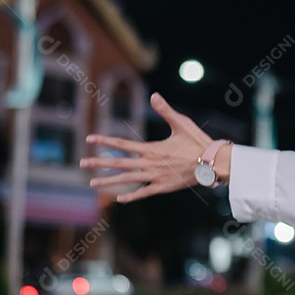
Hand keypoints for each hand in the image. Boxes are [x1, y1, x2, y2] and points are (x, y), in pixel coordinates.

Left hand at [80, 93, 214, 202]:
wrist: (212, 163)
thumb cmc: (198, 142)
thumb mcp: (182, 123)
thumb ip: (165, 110)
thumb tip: (154, 95)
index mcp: (151, 149)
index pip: (123, 145)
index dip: (105, 141)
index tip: (90, 139)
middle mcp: (149, 164)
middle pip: (119, 163)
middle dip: (99, 163)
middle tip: (82, 163)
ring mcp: (155, 177)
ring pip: (127, 180)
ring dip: (109, 182)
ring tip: (92, 183)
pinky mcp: (164, 187)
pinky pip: (144, 193)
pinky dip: (132, 197)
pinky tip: (119, 199)